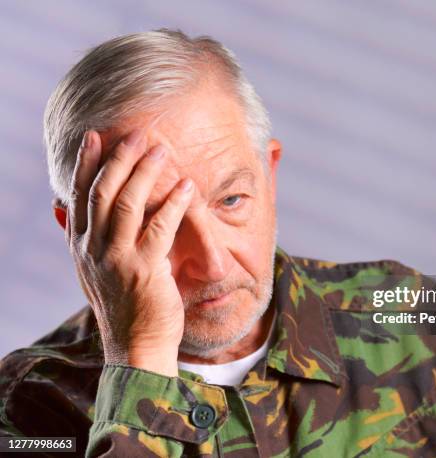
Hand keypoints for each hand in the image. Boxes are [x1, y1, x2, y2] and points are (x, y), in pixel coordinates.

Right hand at [65, 129, 193, 376]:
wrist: (136, 345)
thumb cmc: (123, 306)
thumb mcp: (95, 272)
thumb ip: (89, 241)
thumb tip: (71, 211)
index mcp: (80, 248)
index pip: (79, 196)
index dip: (85, 163)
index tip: (94, 136)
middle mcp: (93, 250)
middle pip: (103, 192)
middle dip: (120, 159)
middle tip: (138, 135)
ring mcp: (117, 259)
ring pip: (127, 203)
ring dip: (145, 173)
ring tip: (161, 150)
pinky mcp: (144, 270)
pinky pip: (159, 228)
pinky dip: (173, 203)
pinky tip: (186, 187)